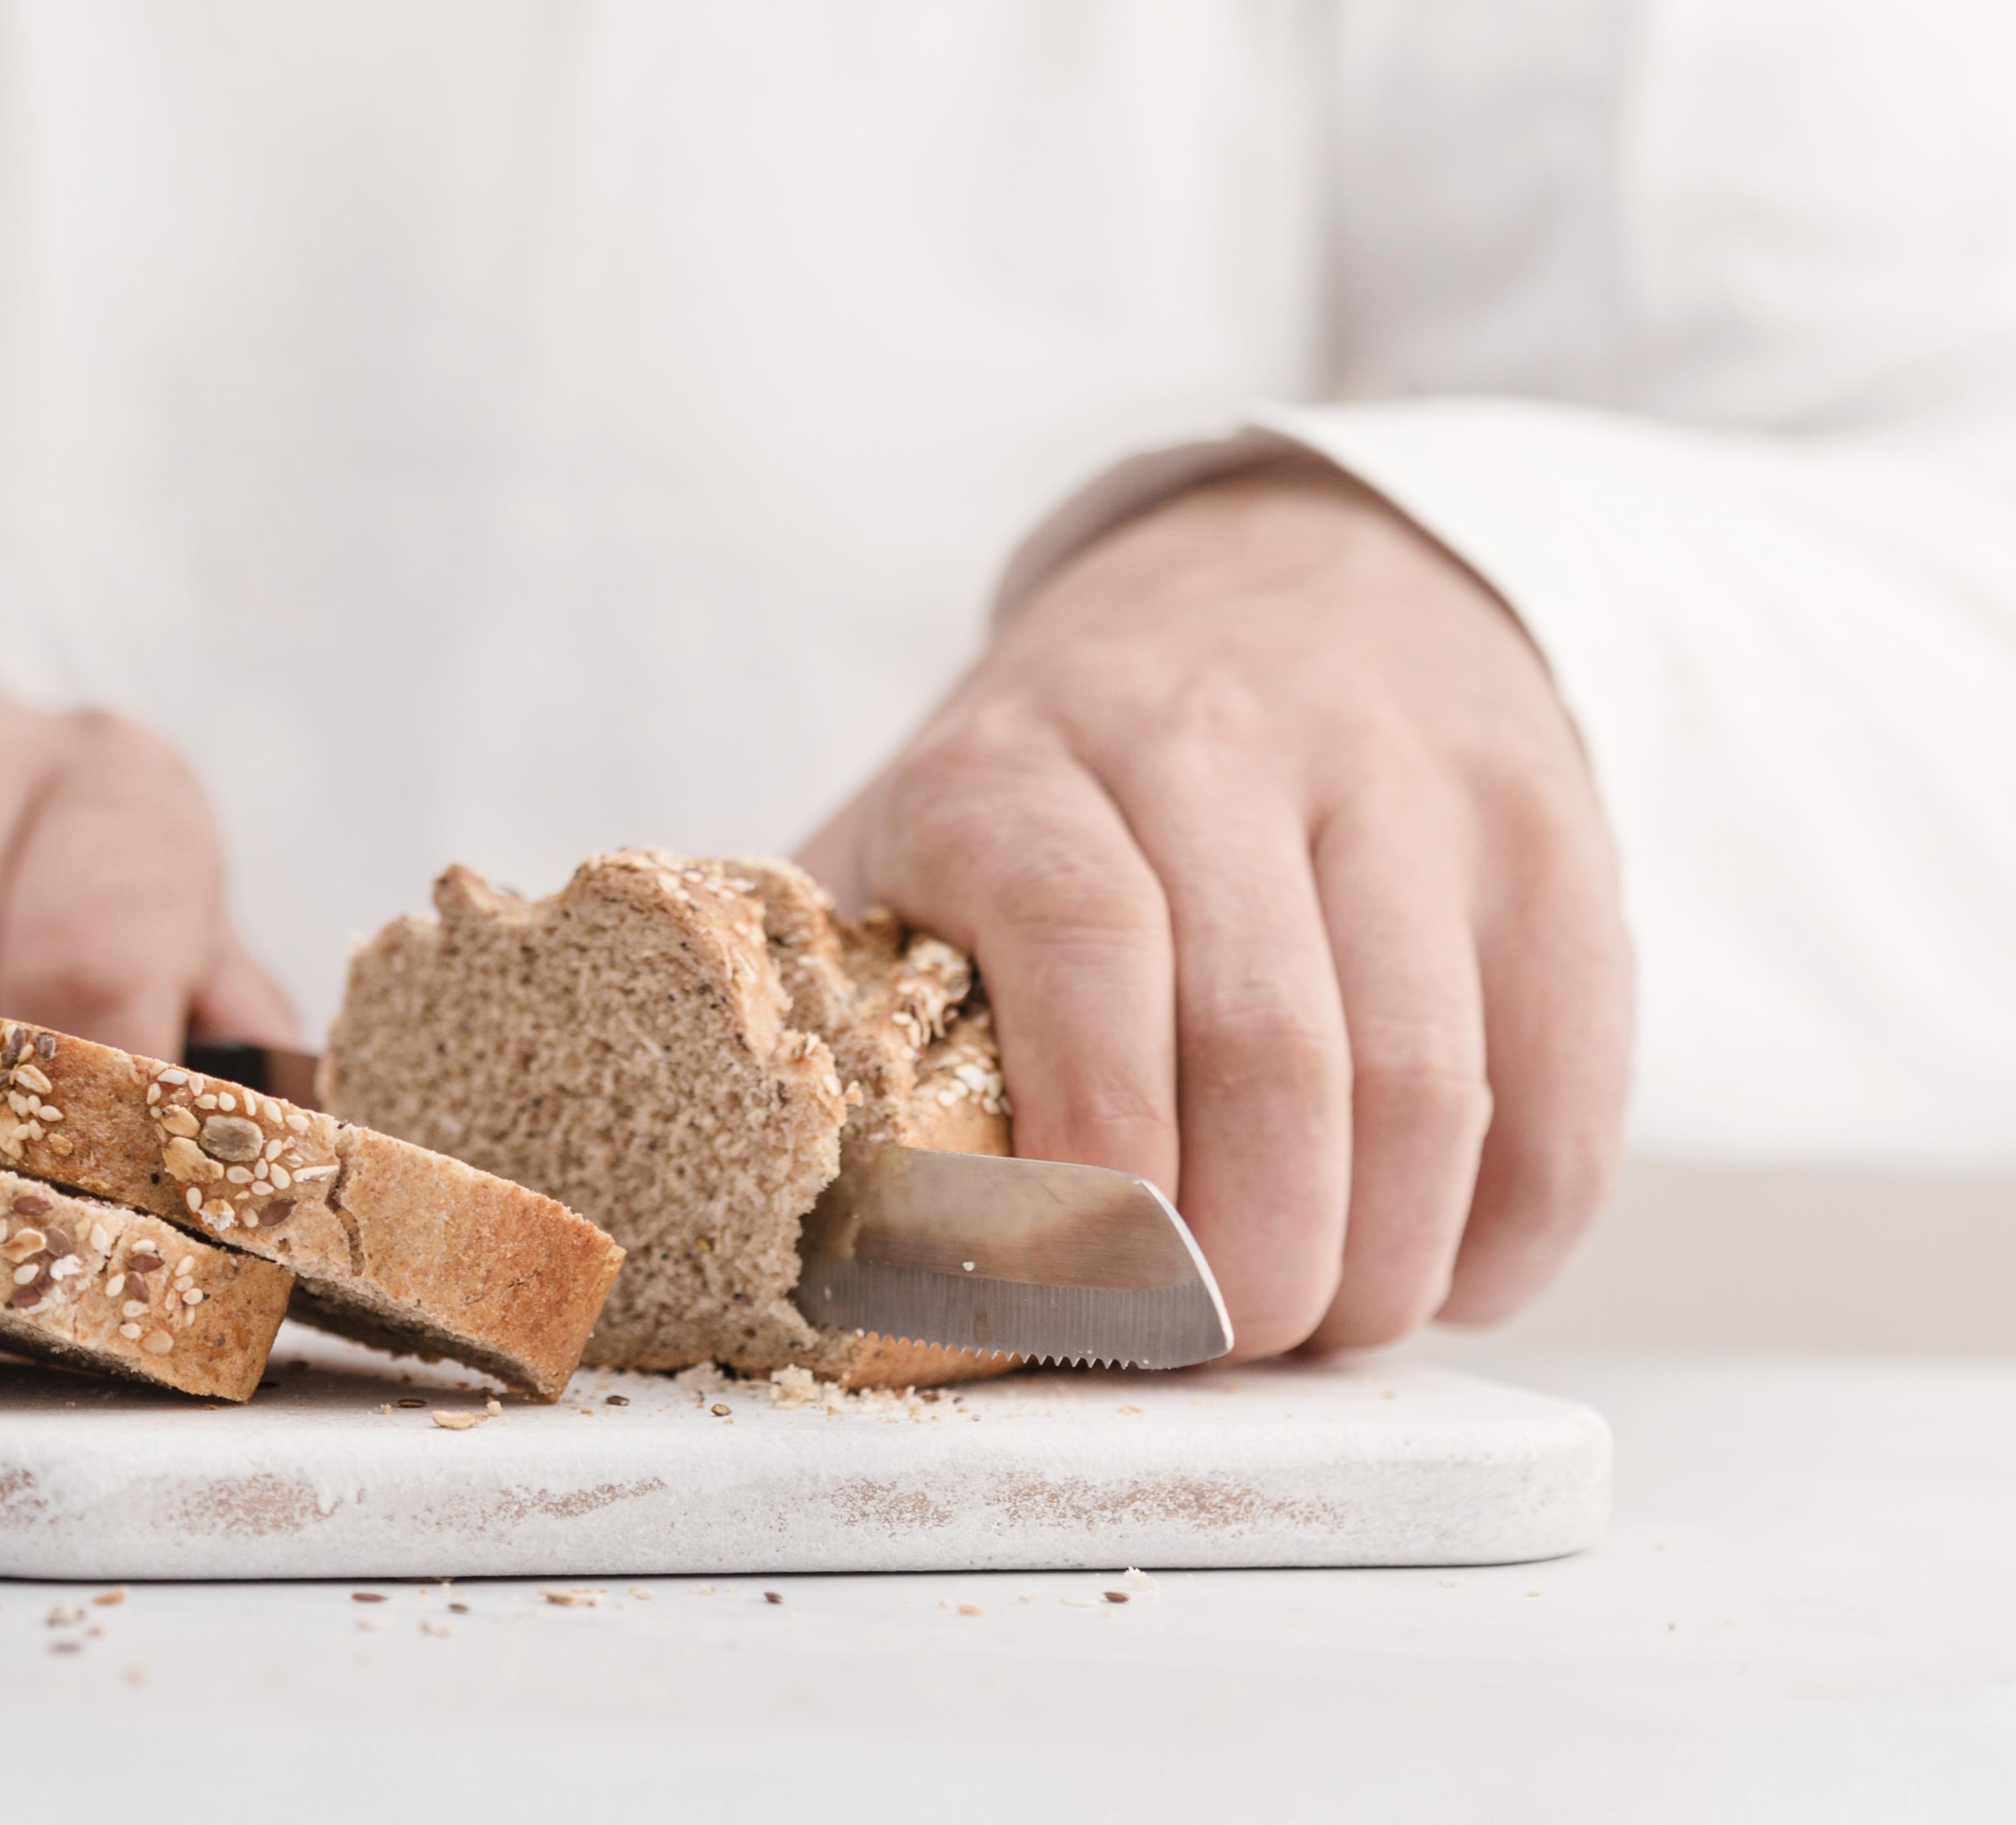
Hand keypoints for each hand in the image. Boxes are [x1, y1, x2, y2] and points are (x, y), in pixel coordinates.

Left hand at [801, 457, 1629, 1356]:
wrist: (1285, 566)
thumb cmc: (1067, 763)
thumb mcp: (910, 825)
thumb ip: (832, 985)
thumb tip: (752, 1191)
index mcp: (1022, 761)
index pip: (1081, 952)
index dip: (1094, 1164)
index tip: (1082, 1302)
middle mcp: (1217, 744)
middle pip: (1268, 1048)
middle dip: (1240, 1264)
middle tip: (1209, 1349)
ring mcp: (1405, 782)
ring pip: (1427, 1079)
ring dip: (1378, 1265)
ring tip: (1320, 1328)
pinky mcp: (1550, 833)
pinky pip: (1567, 1077)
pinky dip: (1515, 1227)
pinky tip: (1447, 1274)